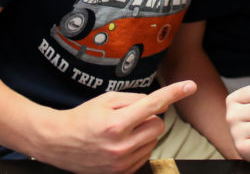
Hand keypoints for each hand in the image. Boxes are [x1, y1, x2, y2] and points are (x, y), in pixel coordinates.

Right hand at [34, 80, 195, 173]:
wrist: (58, 143)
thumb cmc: (83, 117)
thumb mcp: (106, 100)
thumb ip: (135, 99)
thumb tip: (160, 104)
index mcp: (116, 124)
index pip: (153, 104)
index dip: (174, 93)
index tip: (191, 85)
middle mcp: (120, 146)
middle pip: (158, 125)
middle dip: (149, 118)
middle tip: (129, 117)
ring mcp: (121, 163)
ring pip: (153, 140)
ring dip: (143, 133)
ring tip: (120, 132)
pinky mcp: (122, 173)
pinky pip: (145, 154)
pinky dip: (138, 146)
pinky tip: (120, 144)